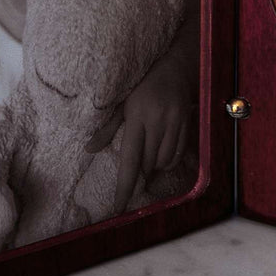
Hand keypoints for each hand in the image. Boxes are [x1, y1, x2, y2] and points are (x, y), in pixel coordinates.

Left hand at [114, 41, 192, 212]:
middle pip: (148, 163)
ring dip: (155, 166)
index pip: (130, 160)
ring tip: (149, 156)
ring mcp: (175, 122)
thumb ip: (107, 128)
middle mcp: (157, 121)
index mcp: (137, 117)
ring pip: (164, 161)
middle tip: (135, 169)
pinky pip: (179, 154)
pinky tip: (162, 154)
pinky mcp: (187, 123)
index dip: (124, 187)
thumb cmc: (143, 85)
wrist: (175, 66)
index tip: (119, 208)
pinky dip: (169, 160)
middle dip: (141, 172)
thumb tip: (89, 150)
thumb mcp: (121, 103)